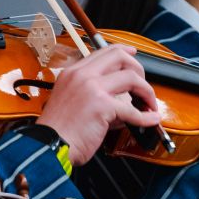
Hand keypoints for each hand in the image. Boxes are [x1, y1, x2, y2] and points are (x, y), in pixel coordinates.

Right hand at [34, 43, 162, 164]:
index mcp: (72, 73)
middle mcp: (82, 76)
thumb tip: (122, 102)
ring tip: (148, 104)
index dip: (123, 52)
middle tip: (143, 84)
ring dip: (146, 91)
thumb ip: (95, 97)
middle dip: (138, 68)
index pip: (103, 52)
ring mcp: (92, 88)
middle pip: (120, 57)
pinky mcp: (102, 106)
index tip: (133, 55)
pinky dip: (146, 117)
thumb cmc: (57, 132)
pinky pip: (132, 109)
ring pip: (131, 77)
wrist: (48, 147)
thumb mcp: (71, 103)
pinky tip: (150, 119)